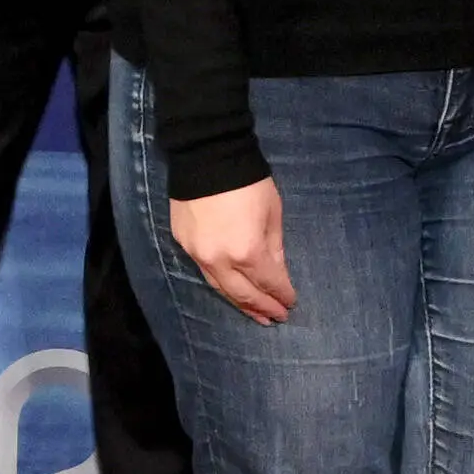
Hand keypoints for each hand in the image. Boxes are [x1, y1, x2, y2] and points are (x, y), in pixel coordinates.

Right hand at [171, 177, 294, 324]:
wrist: (207, 155)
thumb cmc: (249, 182)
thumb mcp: (272, 214)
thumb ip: (275, 249)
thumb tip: (278, 274)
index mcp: (247, 251)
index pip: (267, 282)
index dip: (281, 294)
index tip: (291, 302)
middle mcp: (219, 260)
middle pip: (242, 294)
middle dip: (261, 307)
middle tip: (275, 318)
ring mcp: (197, 254)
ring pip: (219, 288)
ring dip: (239, 303)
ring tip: (254, 314)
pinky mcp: (182, 244)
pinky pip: (203, 272)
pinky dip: (220, 284)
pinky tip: (229, 289)